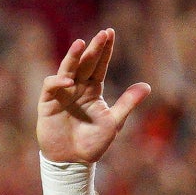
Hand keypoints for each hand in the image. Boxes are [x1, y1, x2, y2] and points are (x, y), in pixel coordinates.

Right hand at [36, 28, 150, 163]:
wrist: (74, 161)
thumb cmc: (93, 142)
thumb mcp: (114, 122)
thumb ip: (127, 103)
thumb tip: (147, 86)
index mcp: (93, 90)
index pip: (99, 65)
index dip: (104, 50)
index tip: (110, 33)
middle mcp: (77, 88)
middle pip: (86, 63)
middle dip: (94, 49)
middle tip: (103, 34)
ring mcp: (62, 94)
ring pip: (67, 69)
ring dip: (73, 57)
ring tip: (82, 44)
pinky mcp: (48, 103)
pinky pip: (50, 87)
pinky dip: (57, 81)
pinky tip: (67, 80)